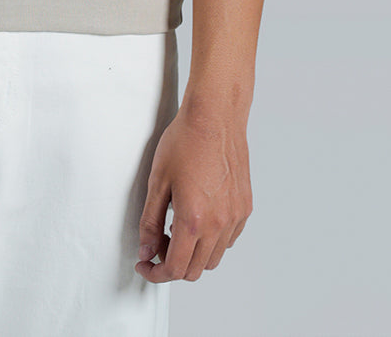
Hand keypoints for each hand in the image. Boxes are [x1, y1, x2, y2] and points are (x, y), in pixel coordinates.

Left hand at [136, 99, 252, 281]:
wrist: (214, 117)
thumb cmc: (185, 141)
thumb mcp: (157, 181)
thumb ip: (150, 222)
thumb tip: (147, 250)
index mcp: (193, 220)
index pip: (176, 268)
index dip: (156, 273)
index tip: (146, 265)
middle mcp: (219, 224)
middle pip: (195, 270)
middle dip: (173, 265)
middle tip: (158, 244)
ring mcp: (235, 217)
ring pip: (214, 258)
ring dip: (194, 254)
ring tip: (177, 228)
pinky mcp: (245, 208)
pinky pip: (228, 240)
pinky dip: (212, 240)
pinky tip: (198, 218)